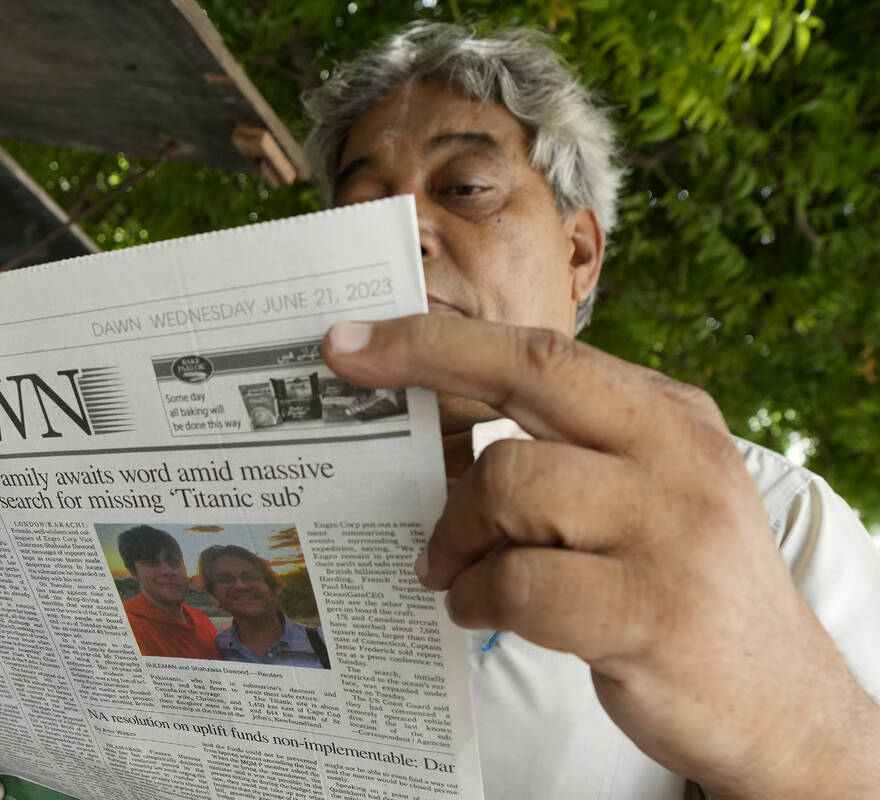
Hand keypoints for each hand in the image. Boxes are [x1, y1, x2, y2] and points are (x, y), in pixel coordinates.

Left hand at [323, 316, 879, 798]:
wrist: (778, 702)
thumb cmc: (682, 588)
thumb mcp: (650, 494)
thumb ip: (573, 452)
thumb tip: (444, 435)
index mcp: (670, 416)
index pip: (543, 351)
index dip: (440, 339)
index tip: (357, 339)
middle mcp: (676, 454)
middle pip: (527, 377)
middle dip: (423, 364)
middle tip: (351, 386)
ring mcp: (669, 530)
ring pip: (508, 485)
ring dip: (456, 536)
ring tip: (451, 572)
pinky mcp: (651, 611)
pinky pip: (519, 584)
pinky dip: (477, 598)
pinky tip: (477, 611)